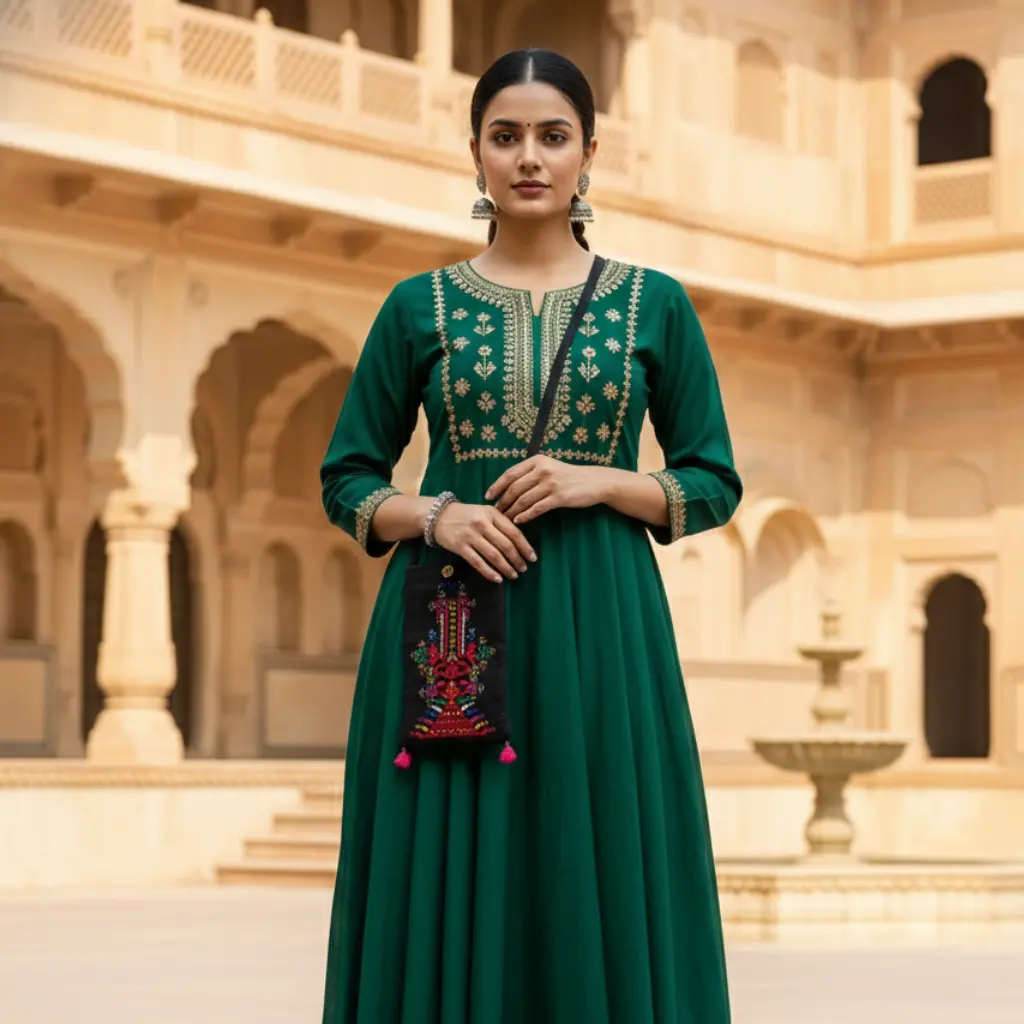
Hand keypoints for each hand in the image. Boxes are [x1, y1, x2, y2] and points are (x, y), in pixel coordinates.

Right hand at [432, 502, 536, 582]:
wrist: (438, 515)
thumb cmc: (466, 514)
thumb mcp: (484, 512)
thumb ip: (500, 522)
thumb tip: (520, 541)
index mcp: (491, 513)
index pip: (513, 532)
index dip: (525, 547)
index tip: (532, 557)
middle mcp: (482, 524)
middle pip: (506, 545)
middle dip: (517, 559)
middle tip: (523, 569)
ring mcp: (470, 536)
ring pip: (494, 555)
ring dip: (506, 568)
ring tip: (514, 575)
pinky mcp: (460, 547)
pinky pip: (478, 563)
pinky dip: (489, 572)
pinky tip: (498, 579)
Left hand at [486, 455, 608, 524]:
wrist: (595, 481)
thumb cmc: (569, 476)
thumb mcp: (549, 467)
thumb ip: (531, 473)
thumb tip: (508, 486)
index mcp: (537, 461)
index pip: (510, 474)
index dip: (497, 486)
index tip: (488, 496)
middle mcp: (542, 470)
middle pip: (515, 488)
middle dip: (502, 501)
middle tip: (495, 512)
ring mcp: (551, 483)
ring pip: (524, 499)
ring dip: (512, 511)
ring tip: (504, 519)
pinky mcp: (559, 497)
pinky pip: (537, 508)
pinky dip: (525, 515)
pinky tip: (518, 521)